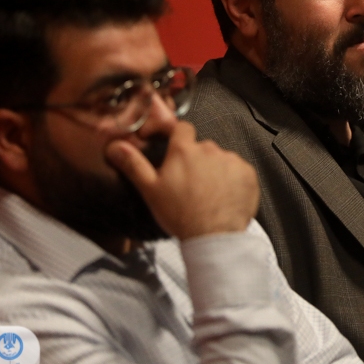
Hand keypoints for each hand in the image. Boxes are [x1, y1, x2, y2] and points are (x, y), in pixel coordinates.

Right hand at [106, 122, 258, 238]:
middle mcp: (210, 149)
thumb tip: (114, 146)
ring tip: (207, 193)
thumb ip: (134, 164)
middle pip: (201, 147)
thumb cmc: (179, 214)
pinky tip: (224, 197)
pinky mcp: (248, 174)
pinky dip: (232, 179)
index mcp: (185, 150)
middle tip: (189, 183)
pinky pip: (238, 170)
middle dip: (195, 160)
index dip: (176, 134)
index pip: (182, 128)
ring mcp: (232, 161)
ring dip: (214, 170)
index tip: (172, 146)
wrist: (213, 236)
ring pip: (220, 159)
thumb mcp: (150, 190)